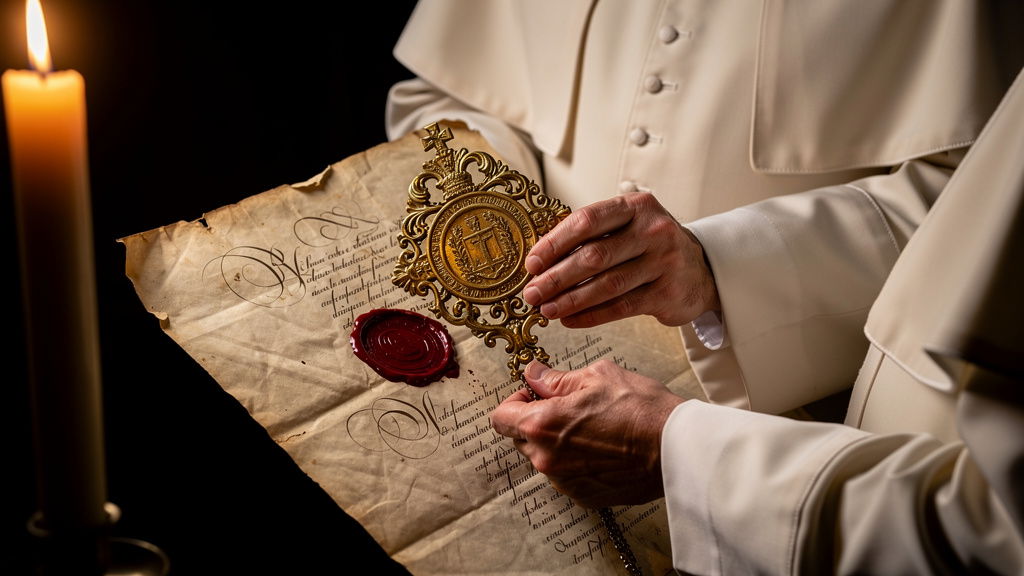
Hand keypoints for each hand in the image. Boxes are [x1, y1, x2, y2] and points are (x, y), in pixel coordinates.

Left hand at [490, 359, 686, 507]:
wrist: (676, 448)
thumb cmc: (641, 409)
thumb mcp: (596, 377)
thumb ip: (556, 379)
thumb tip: (534, 374)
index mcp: (543, 425)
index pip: (500, 418)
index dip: (514, 402)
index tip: (533, 395)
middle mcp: (547, 459)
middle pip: (521, 439)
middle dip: (536, 422)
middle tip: (567, 408)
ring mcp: (565, 482)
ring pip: (545, 458)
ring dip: (556, 444)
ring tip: (592, 429)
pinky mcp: (584, 496)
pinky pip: (567, 476)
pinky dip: (576, 463)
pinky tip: (602, 449)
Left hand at [523, 192, 719, 327]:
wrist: (701, 270)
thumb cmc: (650, 246)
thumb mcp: (628, 226)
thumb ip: (591, 235)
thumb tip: (541, 260)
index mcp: (635, 206)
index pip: (587, 221)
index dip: (555, 243)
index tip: (532, 263)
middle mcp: (653, 230)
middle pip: (594, 255)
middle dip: (557, 277)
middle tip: (532, 293)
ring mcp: (664, 261)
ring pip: (606, 285)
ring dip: (570, 300)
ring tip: (547, 309)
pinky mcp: (667, 292)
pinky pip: (621, 307)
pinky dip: (591, 315)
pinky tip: (570, 320)